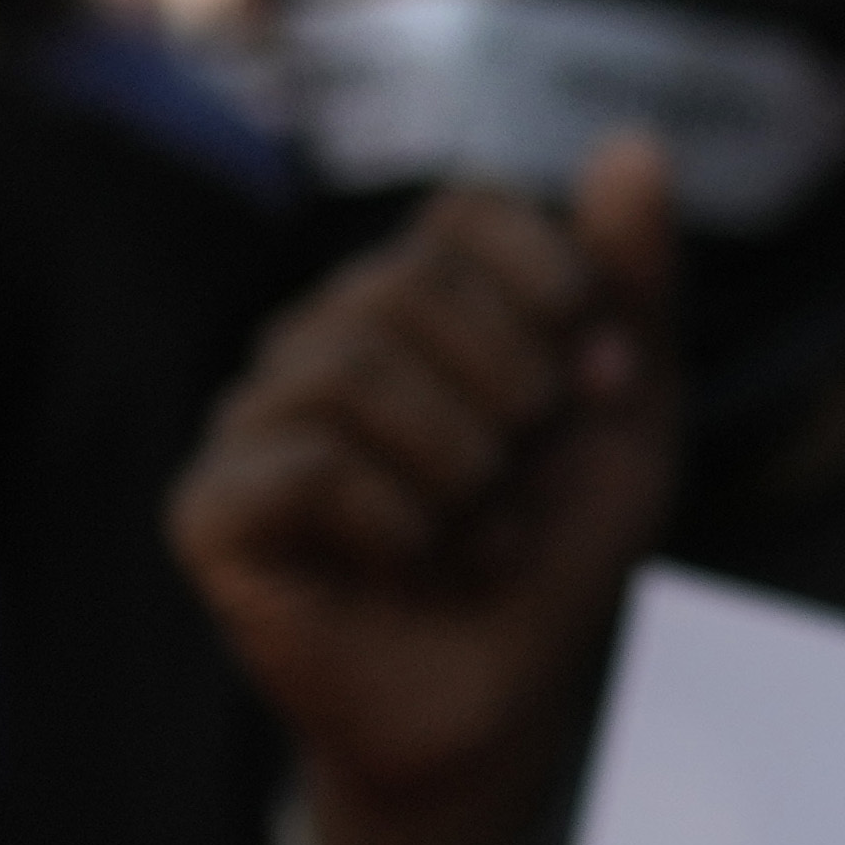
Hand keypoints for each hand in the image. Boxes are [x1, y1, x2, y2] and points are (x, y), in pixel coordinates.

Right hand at [168, 138, 683, 844]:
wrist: (505, 700)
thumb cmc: (554, 549)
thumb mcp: (627, 411)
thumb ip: (631, 281)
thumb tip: (632, 143)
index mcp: (409, 300)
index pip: (464, 211)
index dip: (552, 286)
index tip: (600, 379)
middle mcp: (317, 341)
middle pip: (406, 283)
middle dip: (509, 389)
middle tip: (525, 475)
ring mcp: (252, 422)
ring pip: (352, 367)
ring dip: (460, 466)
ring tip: (478, 531)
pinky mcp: (212, 512)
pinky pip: (305, 467)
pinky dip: (397, 523)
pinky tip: (415, 564)